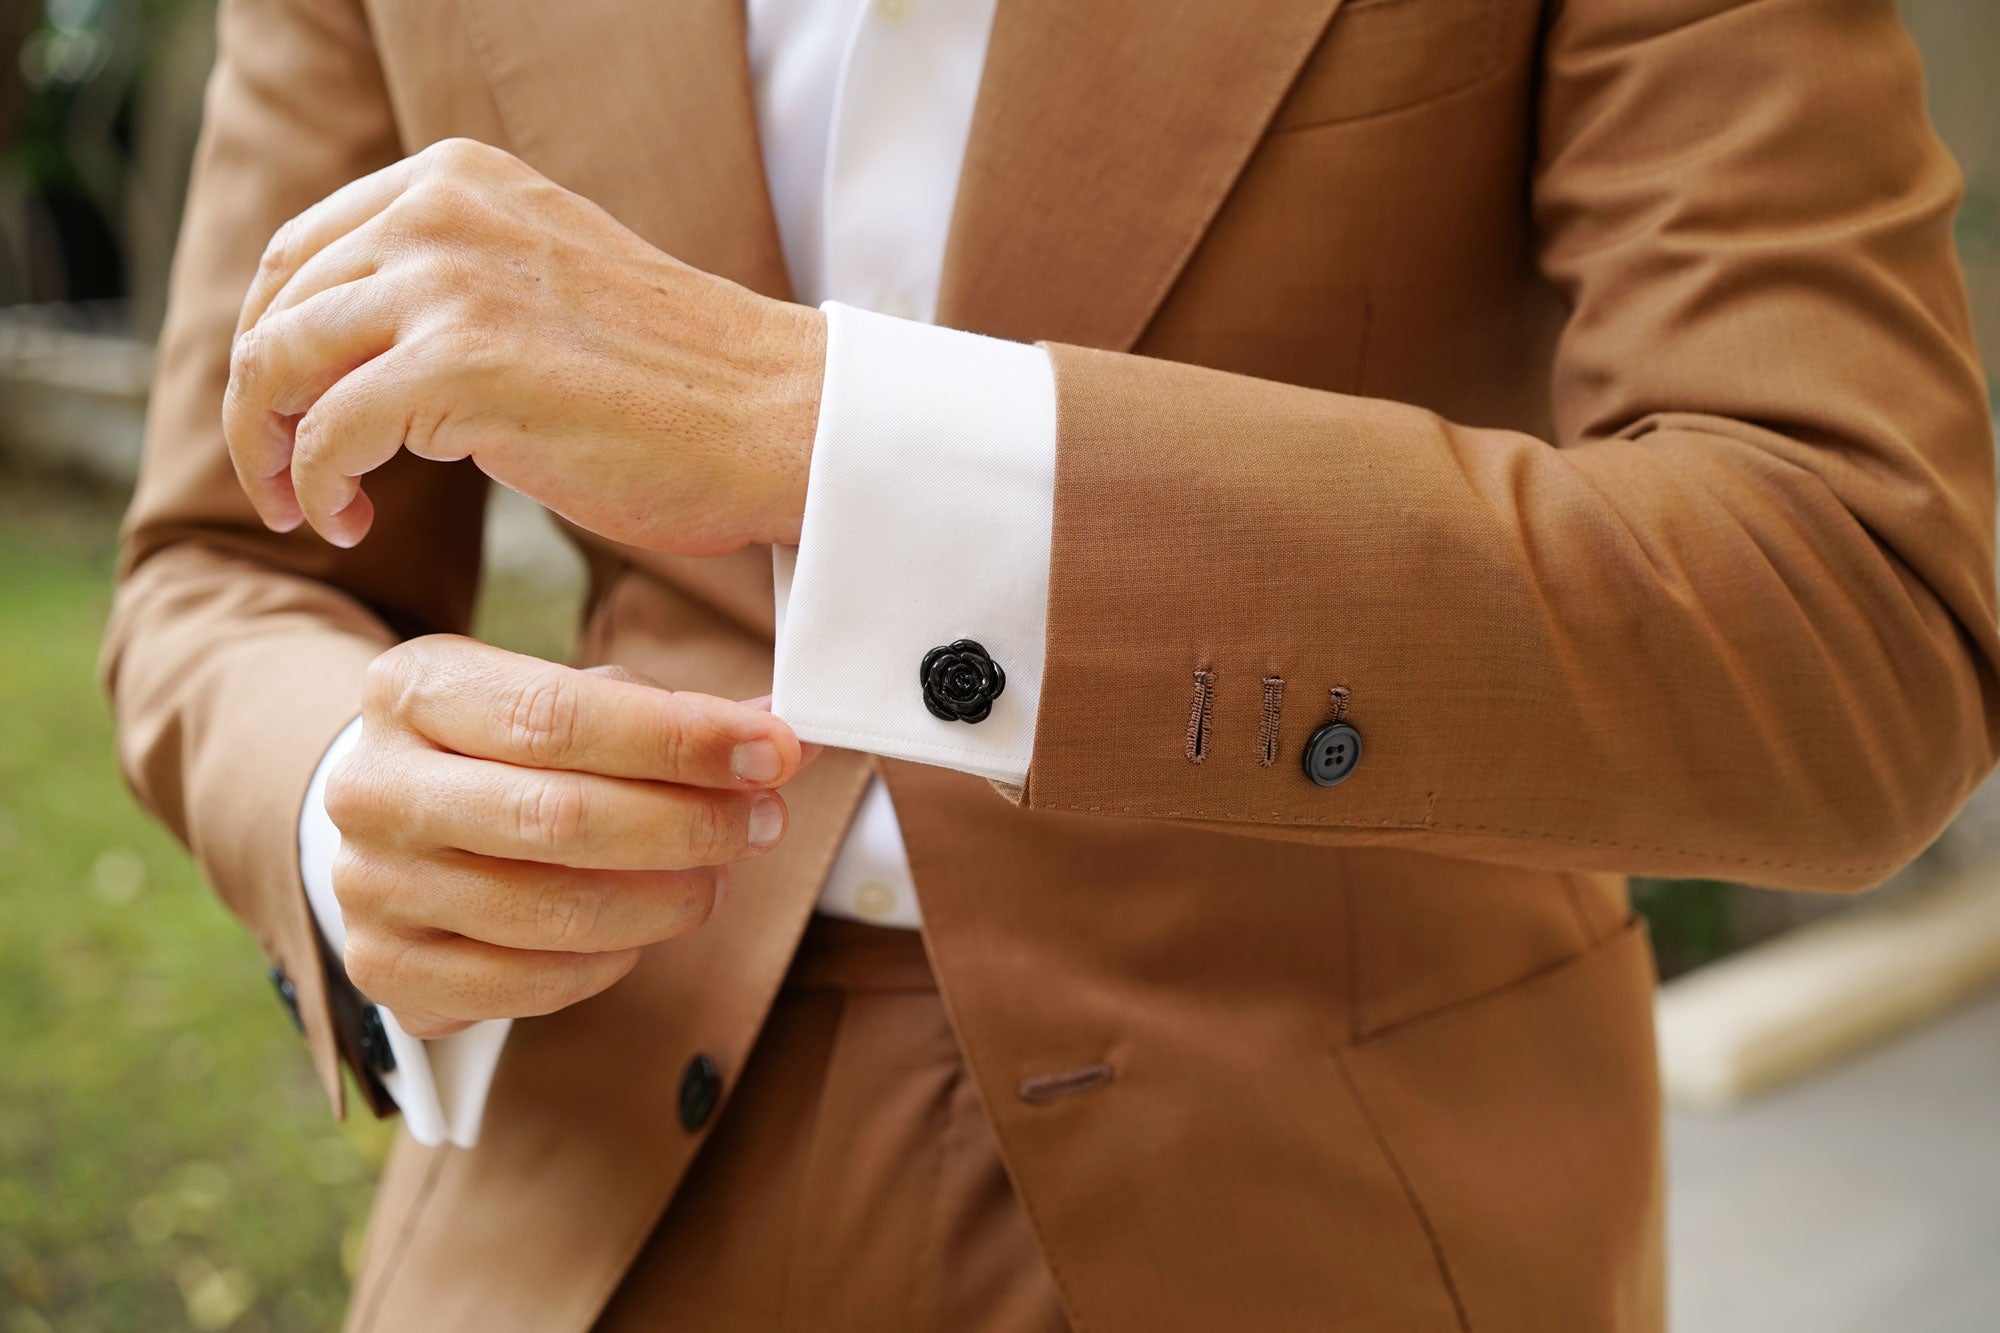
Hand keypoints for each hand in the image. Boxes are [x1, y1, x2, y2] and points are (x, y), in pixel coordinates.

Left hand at [223, 137, 823, 553]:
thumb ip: (458, 282)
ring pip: (277, 366)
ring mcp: (446, 283)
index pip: (299, 251)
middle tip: (282, 478)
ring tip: (305, 508)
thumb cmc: (682, 382)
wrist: (777, 419)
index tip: (290, 416)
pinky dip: (320, 488)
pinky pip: (328, 435)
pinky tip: (354, 523)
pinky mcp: (456, 368)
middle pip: (275, 307)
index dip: (271, 343)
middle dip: (257, 404)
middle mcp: (439, 211)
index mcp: (458, 180)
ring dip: (270, 450)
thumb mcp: (546, 281)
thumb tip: (355, 349)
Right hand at [326, 635, 814, 1036]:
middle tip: (762, 823)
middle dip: (689, 824)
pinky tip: (638, 933)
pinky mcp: (383, 969)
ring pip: (551, 912)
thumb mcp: (568, 699)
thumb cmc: (504, 750)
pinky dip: (606, 963)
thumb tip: (779, 735)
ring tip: (713, 879)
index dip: (680, 739)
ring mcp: (369, 885)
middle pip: (558, 817)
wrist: (394, 816)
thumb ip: (668, 714)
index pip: (558, 716)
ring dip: (664, 901)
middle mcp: (373, 786)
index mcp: (415, 688)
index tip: (772, 752)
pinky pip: (525, 985)